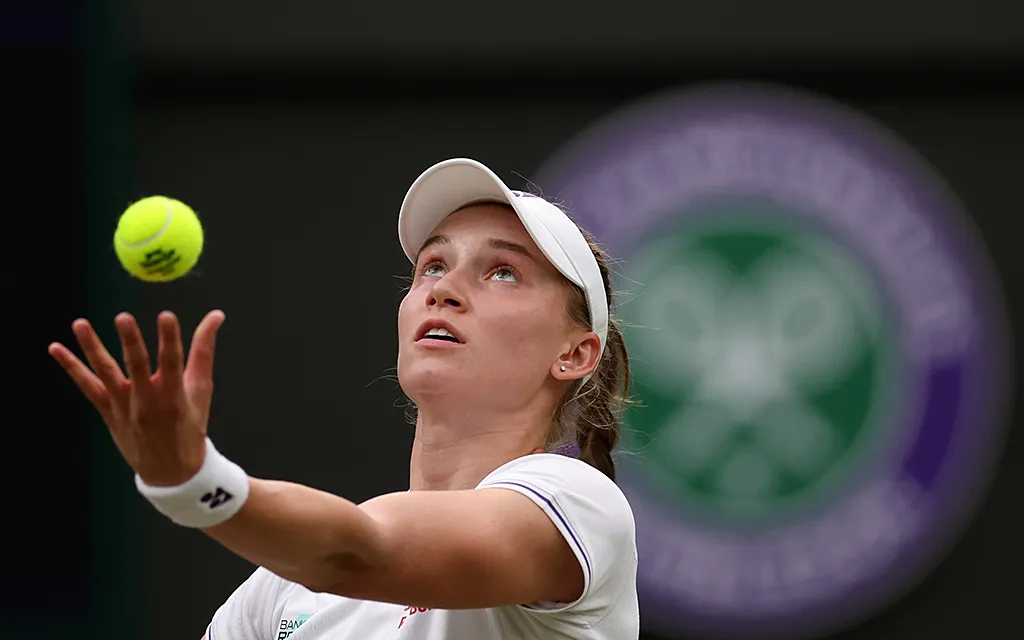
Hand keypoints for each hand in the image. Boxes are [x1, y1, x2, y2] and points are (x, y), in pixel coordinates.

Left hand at [48, 310, 225, 486]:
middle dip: (131, 341)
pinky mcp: (107, 411)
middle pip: (137, 366)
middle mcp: (147, 401)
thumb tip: (216, 315)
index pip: (173, 362)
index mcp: (175, 396)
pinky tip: (55, 348)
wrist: (169, 469)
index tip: (167, 315)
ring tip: (80, 323)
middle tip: (123, 317)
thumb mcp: (201, 389)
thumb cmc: (189, 424)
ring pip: (105, 372)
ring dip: (91, 347)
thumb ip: (204, 350)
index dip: (170, 338)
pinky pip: (87, 386)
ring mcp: (123, 406)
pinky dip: (71, 367)